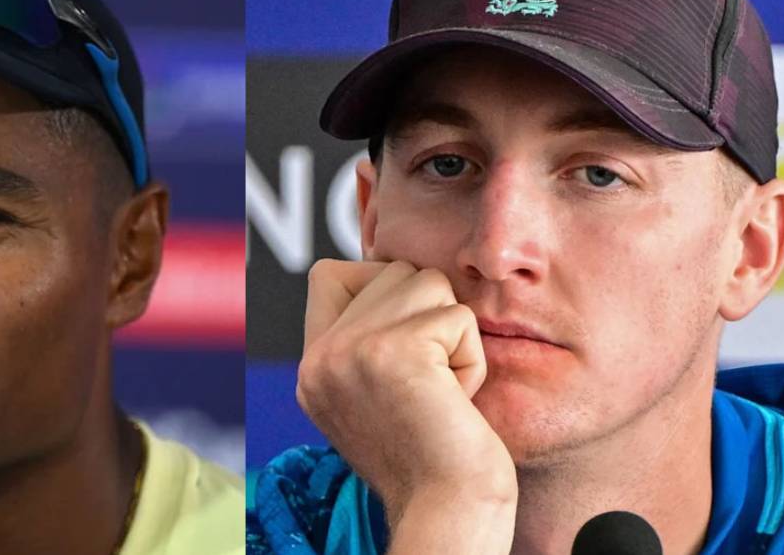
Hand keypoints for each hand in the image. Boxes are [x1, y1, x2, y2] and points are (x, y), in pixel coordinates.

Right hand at [296, 260, 516, 551]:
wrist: (447, 511)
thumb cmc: (431, 457)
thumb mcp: (376, 391)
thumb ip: (368, 337)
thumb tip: (397, 272)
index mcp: (311, 366)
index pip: (329, 275)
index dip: (379, 289)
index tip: (407, 349)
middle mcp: (320, 356)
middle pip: (393, 272)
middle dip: (429, 318)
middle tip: (429, 384)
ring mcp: (351, 350)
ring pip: (427, 283)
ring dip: (453, 335)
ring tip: (443, 389)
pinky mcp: (393, 352)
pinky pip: (458, 318)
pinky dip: (471, 359)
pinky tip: (456, 401)